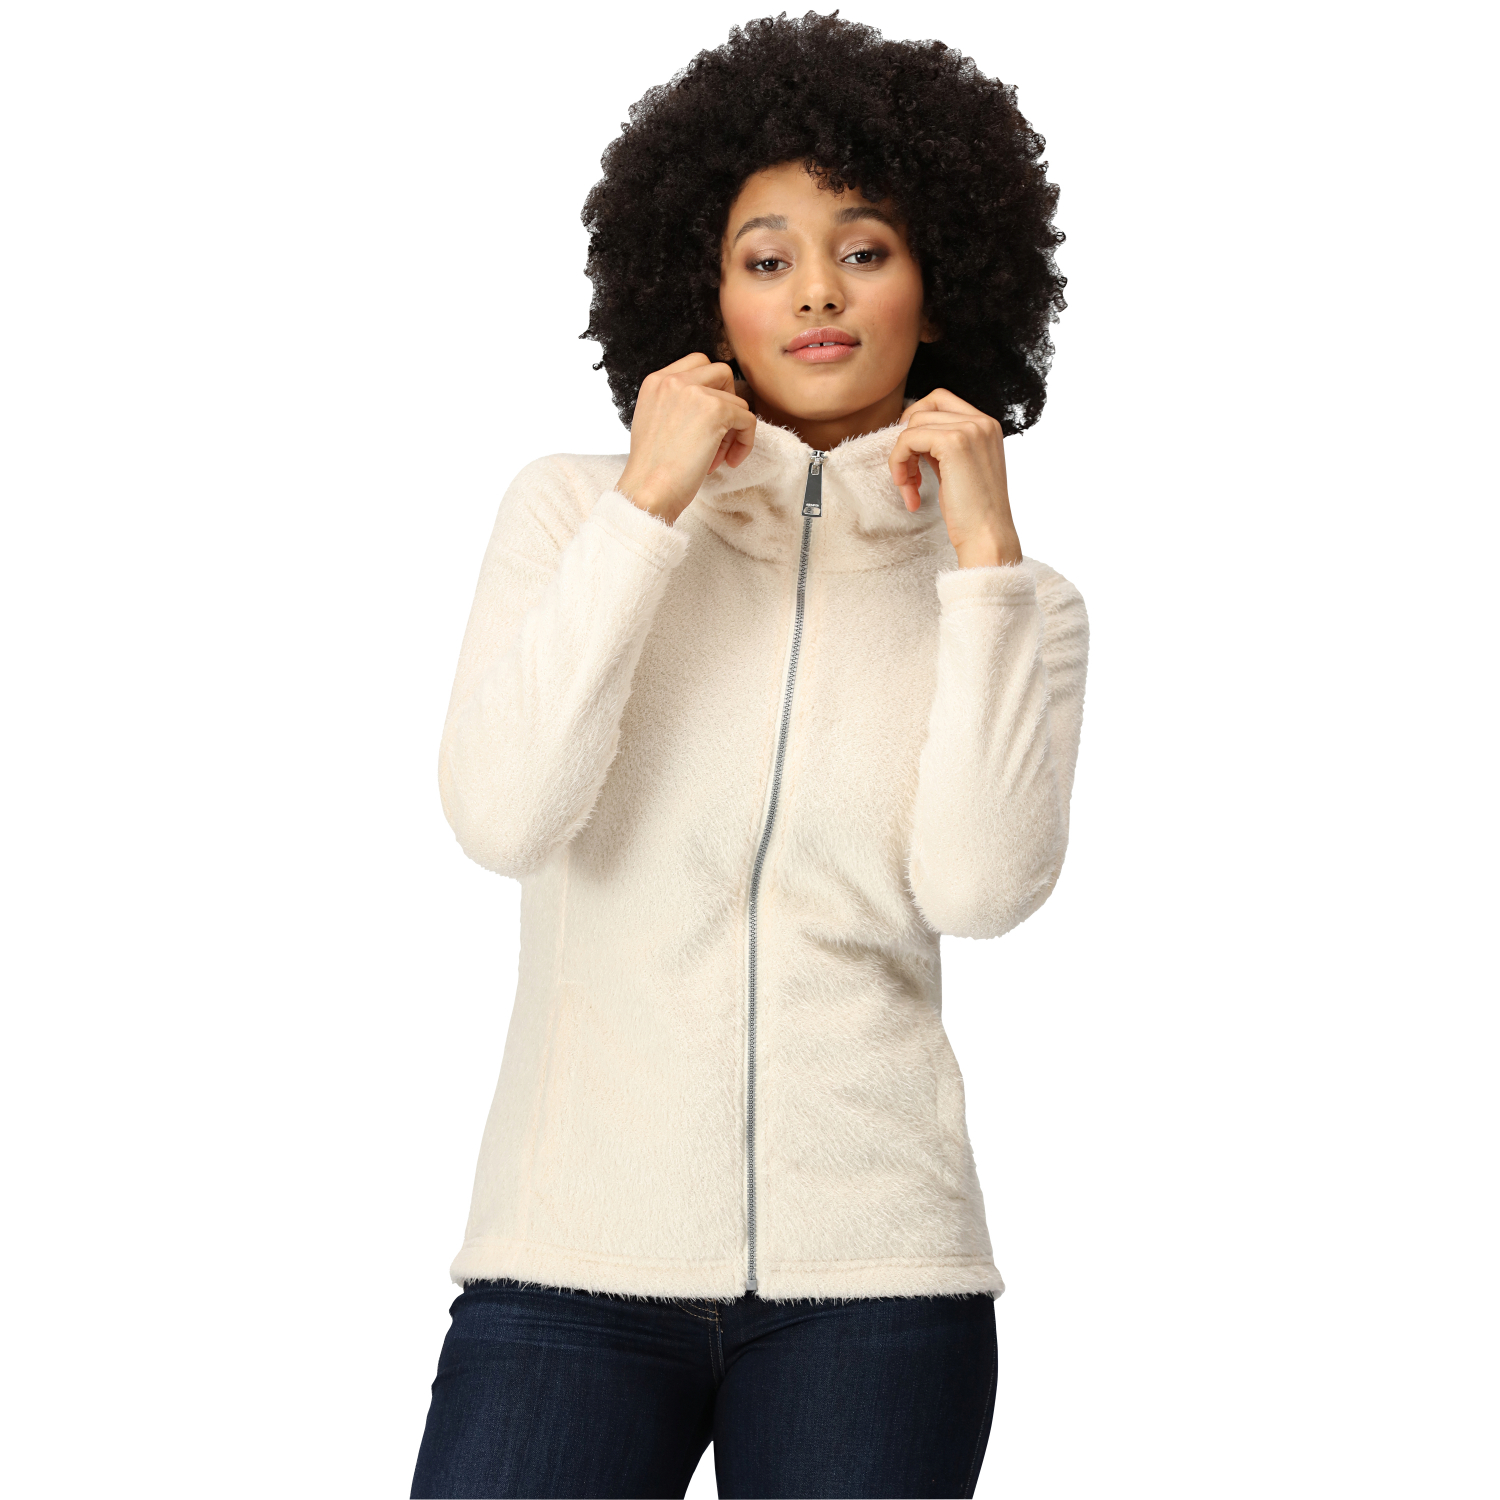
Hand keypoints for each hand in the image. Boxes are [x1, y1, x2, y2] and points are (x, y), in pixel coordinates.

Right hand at [616, 354, 757, 524]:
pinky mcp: (715, 410)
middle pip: (720, 372)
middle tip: (720, 435)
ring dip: (733, 430)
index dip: (711, 391)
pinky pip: (747, 419)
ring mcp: (695, 392)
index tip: (707, 421)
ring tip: (716, 458)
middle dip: (727, 402)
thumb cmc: (652, 469)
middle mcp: (673, 379)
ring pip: (737, 400)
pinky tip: (729, 462)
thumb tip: (710, 404)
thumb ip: (676, 404)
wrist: (648, 491)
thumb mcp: (655, 421)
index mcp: (656, 381)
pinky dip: (745, 442)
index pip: (697, 364)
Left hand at [889, 389, 1022, 566]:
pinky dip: (899, 462)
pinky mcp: (953, 443)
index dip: (918, 424)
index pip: (941, 400)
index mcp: (987, 426)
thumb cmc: (972, 513)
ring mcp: (970, 429)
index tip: (913, 456)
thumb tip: (912, 434)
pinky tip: (909, 489)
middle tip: (906, 472)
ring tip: (910, 487)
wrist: (987, 537)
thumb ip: (944, 447)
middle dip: (907, 438)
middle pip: (925, 407)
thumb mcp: (960, 469)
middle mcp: (982, 422)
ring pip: (913, 424)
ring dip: (901, 457)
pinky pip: (908, 439)